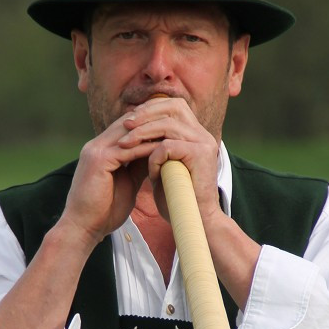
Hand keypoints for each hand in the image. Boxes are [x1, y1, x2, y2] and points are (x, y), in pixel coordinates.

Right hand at [60, 114, 161, 244]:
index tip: (172, 129)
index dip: (148, 126)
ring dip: (151, 133)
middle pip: (128, 123)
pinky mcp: (98, 161)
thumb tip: (156, 155)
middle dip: (152, 123)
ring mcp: (95, 151)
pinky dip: (146, 149)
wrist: (83, 228)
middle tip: (177, 126)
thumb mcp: (127, 182)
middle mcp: (95, 146)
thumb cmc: (104, 211)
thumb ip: (137, 166)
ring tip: (174, 135)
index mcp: (100, 149)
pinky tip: (163, 151)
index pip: (127, 127)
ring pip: (128, 132)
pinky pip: (127, 150)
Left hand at [118, 96, 222, 226]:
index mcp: (196, 134)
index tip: (128, 120)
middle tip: (124, 125)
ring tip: (124, 145)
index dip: (150, 109)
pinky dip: (154, 157)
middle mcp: (203, 134)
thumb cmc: (175, 197)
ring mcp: (204, 143)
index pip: (173, 106)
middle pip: (173, 107)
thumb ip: (154, 145)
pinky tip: (150, 172)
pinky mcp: (201, 155)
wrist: (194, 221)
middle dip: (145, 114)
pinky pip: (169, 146)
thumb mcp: (162, 165)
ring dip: (142, 134)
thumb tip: (133, 128)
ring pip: (167, 125)